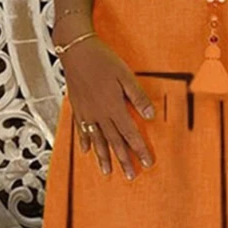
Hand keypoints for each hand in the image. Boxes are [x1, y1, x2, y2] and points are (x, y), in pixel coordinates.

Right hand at [59, 36, 155, 179]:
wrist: (76, 51)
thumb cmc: (103, 60)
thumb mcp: (126, 76)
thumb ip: (138, 97)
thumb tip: (151, 115)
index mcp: (114, 107)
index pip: (130, 134)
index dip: (139, 149)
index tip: (146, 163)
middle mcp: (99, 114)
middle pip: (114, 142)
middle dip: (123, 160)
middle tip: (130, 176)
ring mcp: (86, 112)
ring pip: (96, 140)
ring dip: (103, 157)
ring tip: (107, 172)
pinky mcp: (77, 108)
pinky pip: (81, 130)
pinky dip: (84, 142)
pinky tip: (86, 152)